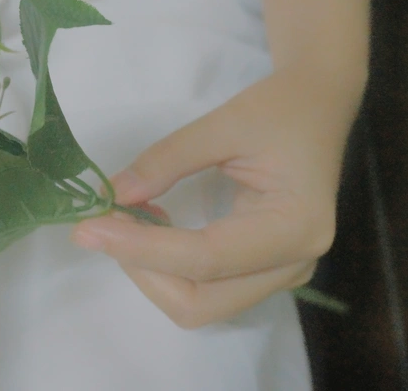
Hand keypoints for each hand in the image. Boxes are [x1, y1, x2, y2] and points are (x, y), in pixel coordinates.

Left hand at [71, 68, 359, 327]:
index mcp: (294, 226)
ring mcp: (282, 272)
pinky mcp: (265, 268)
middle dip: (143, 271)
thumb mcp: (223, 123)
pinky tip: (152, 228)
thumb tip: (113, 196)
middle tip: (103, 226)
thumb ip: (166, 161)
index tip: (89, 225)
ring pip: (200, 303)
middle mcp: (294, 263)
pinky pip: (208, 287)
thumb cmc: (279, 108)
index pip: (204, 257)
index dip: (141, 247)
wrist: (318, 105)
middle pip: (201, 302)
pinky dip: (169, 267)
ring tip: (125, 221)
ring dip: (152, 271)